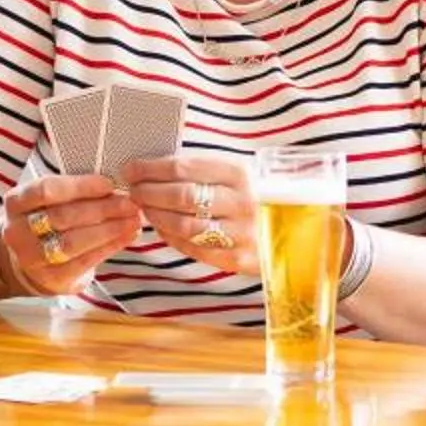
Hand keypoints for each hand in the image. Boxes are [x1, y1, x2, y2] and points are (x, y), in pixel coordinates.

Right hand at [0, 174, 140, 295]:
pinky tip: (128, 235)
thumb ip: (73, 191)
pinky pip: (85, 261)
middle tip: (130, 202)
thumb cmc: (46, 221)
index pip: (46, 190)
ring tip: (133, 218)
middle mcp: (17, 232)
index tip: (108, 184)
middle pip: (63, 217)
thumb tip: (114, 185)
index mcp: (15, 203)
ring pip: (74, 241)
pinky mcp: (52, 279)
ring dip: (109, 229)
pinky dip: (111, 246)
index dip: (79, 187)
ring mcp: (32, 258)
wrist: (30, 262)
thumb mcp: (48, 201)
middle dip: (101, 208)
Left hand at [123, 153, 254, 274]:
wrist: (294, 230)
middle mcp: (243, 202)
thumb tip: (151, 167)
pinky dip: (171, 237)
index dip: (150, 168)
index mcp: (240, 173)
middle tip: (133, 190)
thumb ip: (200, 169)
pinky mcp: (239, 258)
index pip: (184, 168)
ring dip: (156, 216)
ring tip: (145, 208)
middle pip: (181, 196)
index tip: (131, 169)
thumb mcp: (236, 172)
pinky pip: (194, 248)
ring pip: (184, 225)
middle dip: (148, 192)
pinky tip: (163, 227)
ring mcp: (242, 233)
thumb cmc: (253, 194)